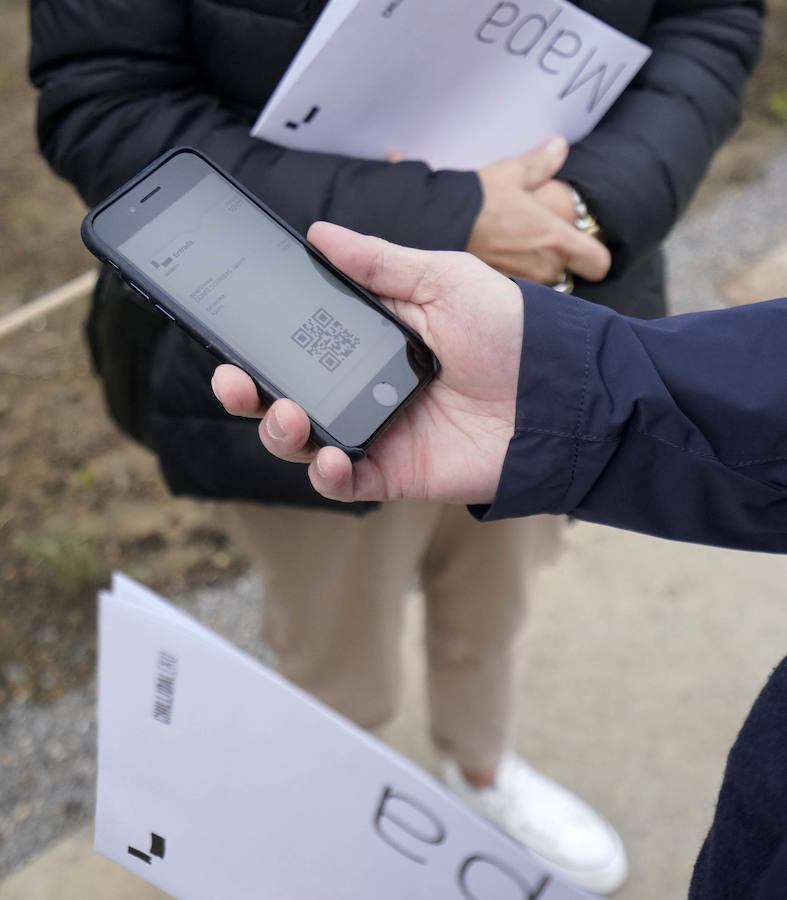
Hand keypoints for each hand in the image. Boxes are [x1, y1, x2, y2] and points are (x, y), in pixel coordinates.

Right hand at [212, 222, 523, 505]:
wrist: (557, 392)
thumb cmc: (509, 330)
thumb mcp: (443, 279)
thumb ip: (379, 263)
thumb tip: (318, 235)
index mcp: (370, 340)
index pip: (300, 342)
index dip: (261, 342)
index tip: (230, 332)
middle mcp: (365, 387)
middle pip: (288, 396)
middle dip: (248, 392)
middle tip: (233, 379)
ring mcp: (378, 431)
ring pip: (306, 442)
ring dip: (280, 431)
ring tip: (285, 412)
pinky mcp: (397, 471)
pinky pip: (347, 482)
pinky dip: (329, 475)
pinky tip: (331, 457)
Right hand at [467, 137, 609, 283]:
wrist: (438, 226)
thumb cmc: (479, 201)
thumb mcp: (513, 174)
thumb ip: (542, 164)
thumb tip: (559, 147)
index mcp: (556, 239)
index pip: (598, 263)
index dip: (594, 254)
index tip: (582, 243)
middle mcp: (544, 268)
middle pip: (569, 274)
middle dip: (560, 261)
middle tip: (542, 244)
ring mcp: (523, 283)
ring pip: (544, 284)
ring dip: (537, 271)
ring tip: (519, 252)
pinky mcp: (501, 290)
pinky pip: (519, 289)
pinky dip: (515, 278)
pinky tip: (501, 261)